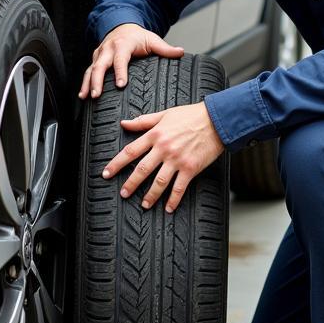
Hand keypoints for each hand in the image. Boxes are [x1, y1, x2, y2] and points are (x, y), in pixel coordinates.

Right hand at [78, 23, 183, 98]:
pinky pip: (88, 72)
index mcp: (123, 44)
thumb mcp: (152, 40)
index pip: (120, 60)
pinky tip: (83, 95)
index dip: (119, 72)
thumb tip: (180, 52)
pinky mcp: (95, 59)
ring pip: (91, 69)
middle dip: (97, 80)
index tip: (120, 85)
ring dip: (87, 84)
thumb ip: (165, 49)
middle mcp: (108, 49)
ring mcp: (99, 54)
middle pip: (100, 65)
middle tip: (97, 95)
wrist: (122, 25)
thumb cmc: (137, 36)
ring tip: (86, 97)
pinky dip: (84, 83)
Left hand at [101, 102, 223, 212]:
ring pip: (158, 182)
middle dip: (130, 184)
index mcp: (155, 135)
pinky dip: (173, 200)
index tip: (106, 173)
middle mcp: (163, 148)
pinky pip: (179, 187)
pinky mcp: (190, 168)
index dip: (116, 164)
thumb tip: (124, 123)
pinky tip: (168, 208)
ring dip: (150, 196)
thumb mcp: (164, 114)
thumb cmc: (191, 115)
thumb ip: (143, 121)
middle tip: (123, 194)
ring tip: (144, 204)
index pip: (130, 151)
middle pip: (141, 169)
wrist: (217, 120)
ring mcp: (177, 159)